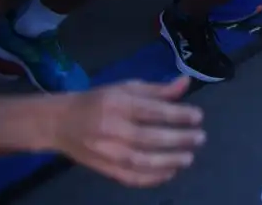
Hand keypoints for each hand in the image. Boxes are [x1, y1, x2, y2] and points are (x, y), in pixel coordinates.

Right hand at [52, 77, 204, 187]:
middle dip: (178, 139)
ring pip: (140, 161)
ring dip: (168, 161)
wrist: (60, 123)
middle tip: (200, 138)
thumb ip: (157, 90)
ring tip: (188, 157)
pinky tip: (169, 172)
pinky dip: (151, 178)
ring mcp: (106, 152)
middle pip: (149, 138)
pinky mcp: (103, 169)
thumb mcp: (126, 88)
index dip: (178, 114)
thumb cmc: (99, 101)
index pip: (152, 111)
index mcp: (118, 104)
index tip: (198, 117)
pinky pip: (129, 178)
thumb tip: (186, 83)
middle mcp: (111, 129)